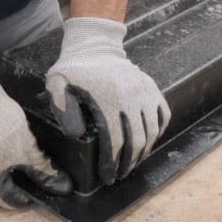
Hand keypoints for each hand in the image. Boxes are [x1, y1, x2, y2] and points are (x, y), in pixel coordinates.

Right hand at [0, 57, 71, 207]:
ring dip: (4, 168)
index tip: (42, 181)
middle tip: (32, 165)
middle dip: (17, 178)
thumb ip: (44, 171)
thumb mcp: (26, 150)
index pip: (12, 200)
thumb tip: (62, 186)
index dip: (31, 192)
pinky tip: (3, 148)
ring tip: (19, 154)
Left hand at [45, 17, 169, 184]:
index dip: (111, 163)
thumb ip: (63, 109)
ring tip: (134, 162)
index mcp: (107, 99)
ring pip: (152, 130)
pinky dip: (159, 130)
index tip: (107, 176)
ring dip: (144, 151)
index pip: (115, 140)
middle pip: (136, 140)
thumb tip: (77, 135)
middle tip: (121, 174)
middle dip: (129, 162)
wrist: (95, 44)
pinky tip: (149, 140)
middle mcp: (131, 96)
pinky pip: (163, 114)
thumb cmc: (74, 68)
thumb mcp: (58, 85)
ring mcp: (145, 91)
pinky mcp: (152, 87)